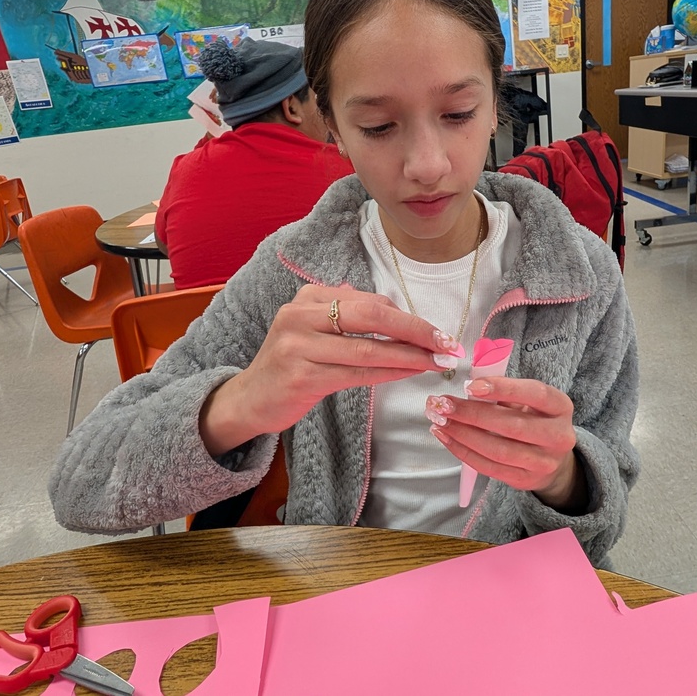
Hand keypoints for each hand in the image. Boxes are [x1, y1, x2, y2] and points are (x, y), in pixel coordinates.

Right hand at [200, 285, 460, 453]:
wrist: (249, 399)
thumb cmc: (291, 364)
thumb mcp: (314, 330)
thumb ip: (348, 315)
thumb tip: (394, 310)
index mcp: (308, 298)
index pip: (370, 301)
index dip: (408, 316)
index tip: (437, 332)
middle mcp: (301, 315)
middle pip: (372, 315)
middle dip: (416, 330)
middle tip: (447, 343)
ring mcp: (299, 346)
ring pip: (368, 348)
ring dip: (409, 355)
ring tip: (437, 362)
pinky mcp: (302, 377)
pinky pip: (357, 374)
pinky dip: (389, 373)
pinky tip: (410, 374)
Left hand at [425, 378, 587, 511]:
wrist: (551, 458)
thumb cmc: (533, 419)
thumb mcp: (528, 401)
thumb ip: (504, 393)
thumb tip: (469, 389)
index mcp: (561, 407)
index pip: (535, 394)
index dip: (503, 388)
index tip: (470, 386)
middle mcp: (559, 436)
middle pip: (512, 426)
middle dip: (472, 414)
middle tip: (442, 404)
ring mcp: (544, 462)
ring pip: (498, 450)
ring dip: (463, 434)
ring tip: (439, 421)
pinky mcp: (525, 480)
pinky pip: (489, 467)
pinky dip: (464, 452)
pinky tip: (447, 438)